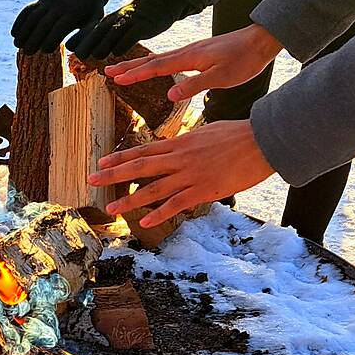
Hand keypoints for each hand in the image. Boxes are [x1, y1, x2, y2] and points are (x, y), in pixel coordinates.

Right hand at [11, 0, 107, 54]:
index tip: (45, 51)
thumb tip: (72, 48)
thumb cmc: (90, 10)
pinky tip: (14, 33)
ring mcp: (48, 2)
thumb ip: (86, 34)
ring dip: (24, 31)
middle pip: (43, 23)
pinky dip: (19, 21)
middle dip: (34, 38)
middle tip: (28, 52)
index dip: (51, 39)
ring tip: (17, 45)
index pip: (59, 28)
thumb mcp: (95, 20)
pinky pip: (28, 10)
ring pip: (33, 16)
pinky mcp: (41, 0)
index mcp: (73, 13)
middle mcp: (58, 6)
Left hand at [68, 0, 185, 61]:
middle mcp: (116, 20)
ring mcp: (130, 22)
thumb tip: (73, 47)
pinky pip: (131, 36)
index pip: (89, 30)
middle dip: (88, 43)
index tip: (69, 48)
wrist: (160, 2)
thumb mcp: (115, 23)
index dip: (79, 39)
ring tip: (96, 56)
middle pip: (98, 32)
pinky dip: (124, 44)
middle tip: (79, 56)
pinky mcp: (143, 26)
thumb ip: (98, 34)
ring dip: (104, 45)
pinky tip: (118, 53)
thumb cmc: (135, 18)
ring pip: (113, 34)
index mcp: (108, 20)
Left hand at [89, 119, 273, 228]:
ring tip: (111, 209)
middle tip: (92, 180)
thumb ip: (188, 143)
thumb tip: (176, 146)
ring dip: (130, 201)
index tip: (102, 162)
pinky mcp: (204, 190)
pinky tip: (145, 222)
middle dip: (114, 175)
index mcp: (180, 143)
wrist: (262, 140)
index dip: (121, 157)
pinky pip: (177, 204)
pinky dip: (160, 213)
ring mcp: (190, 175)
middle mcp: (180, 158)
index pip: (144, 150)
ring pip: (153, 189)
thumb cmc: (239, 135)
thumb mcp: (207, 132)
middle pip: (140, 167)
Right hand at [105, 23, 281, 103]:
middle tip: (107, 72)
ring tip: (122, 70)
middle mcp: (187, 52)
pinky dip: (154, 63)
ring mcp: (192, 51)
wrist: (261, 40)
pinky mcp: (198, 53)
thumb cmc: (245, 59)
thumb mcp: (222, 78)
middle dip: (129, 67)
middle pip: (151, 60)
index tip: (116, 80)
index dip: (135, 74)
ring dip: (138, 65)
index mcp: (190, 57)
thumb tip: (169, 95)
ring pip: (159, 59)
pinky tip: (153, 66)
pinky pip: (169, 59)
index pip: (156, 67)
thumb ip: (195, 85)